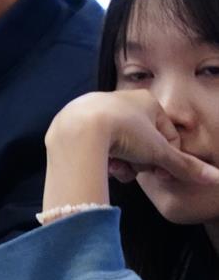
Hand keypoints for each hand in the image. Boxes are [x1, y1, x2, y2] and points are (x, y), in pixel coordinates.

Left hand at [49, 90, 218, 189]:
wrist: (78, 131)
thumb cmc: (124, 133)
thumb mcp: (159, 153)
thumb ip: (186, 166)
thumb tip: (216, 179)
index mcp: (146, 100)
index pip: (168, 134)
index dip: (167, 158)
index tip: (161, 172)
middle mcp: (120, 100)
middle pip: (142, 142)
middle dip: (142, 162)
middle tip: (137, 170)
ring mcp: (96, 110)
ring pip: (120, 146)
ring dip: (123, 163)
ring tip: (117, 168)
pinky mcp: (75, 122)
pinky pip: (97, 145)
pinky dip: (102, 158)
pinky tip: (102, 165)